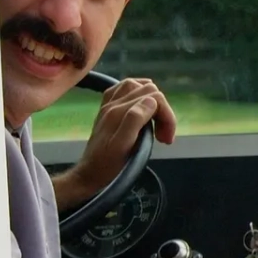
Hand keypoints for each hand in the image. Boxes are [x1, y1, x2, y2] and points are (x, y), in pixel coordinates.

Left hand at [51, 78, 176, 210]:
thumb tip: (151, 100)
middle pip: (149, 90)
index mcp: (118, 112)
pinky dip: (138, 94)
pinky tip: (142, 107)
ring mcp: (108, 104)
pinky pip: (123, 89)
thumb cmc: (108, 165)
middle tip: (162, 136)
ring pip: (138, 86)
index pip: (155, 98)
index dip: (167, 117)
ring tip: (155, 122)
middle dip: (163, 111)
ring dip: (153, 101)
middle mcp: (112, 104)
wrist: (89, 172)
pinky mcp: (107, 107)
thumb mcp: (123, 147)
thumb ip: (135, 120)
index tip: (166, 140)